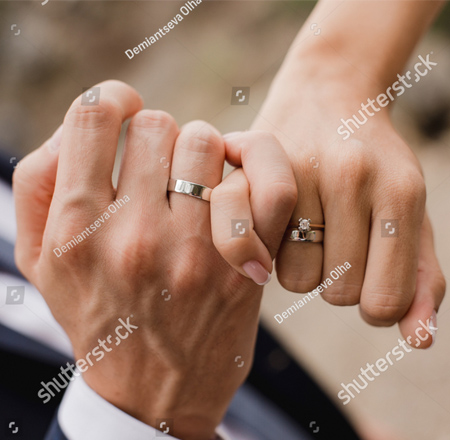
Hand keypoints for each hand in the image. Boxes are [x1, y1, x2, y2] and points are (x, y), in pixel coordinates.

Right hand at [12, 80, 291, 438]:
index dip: (114, 100)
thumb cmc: (95, 315)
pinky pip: (268, 183)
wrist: (150, 393)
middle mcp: (135, 237)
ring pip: (209, 144)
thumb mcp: (40, 261)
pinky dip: (260, 167)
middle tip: (160, 168)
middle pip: (160, 124)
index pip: (96, 115)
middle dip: (159, 137)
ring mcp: (195, 252)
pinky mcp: (242, 266)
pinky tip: (240, 180)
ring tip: (195, 183)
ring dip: (203, 153)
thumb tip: (79, 129)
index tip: (125, 113)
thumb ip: (40, 183)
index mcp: (77, 230)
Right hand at [248, 54, 444, 347]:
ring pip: (296, 278)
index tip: (367, 281)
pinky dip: (269, 250)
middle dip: (337, 279)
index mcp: (401, 192)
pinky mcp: (258, 168)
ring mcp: (301, 170)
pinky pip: (259, 248)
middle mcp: (352, 177)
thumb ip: (421, 277)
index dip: (375, 304)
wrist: (328, 93)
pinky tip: (274, 227)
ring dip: (302, 268)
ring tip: (304, 233)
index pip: (383, 302)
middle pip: (337, 291)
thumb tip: (419, 341)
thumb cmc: (374, 163)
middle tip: (335, 246)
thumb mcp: (411, 213)